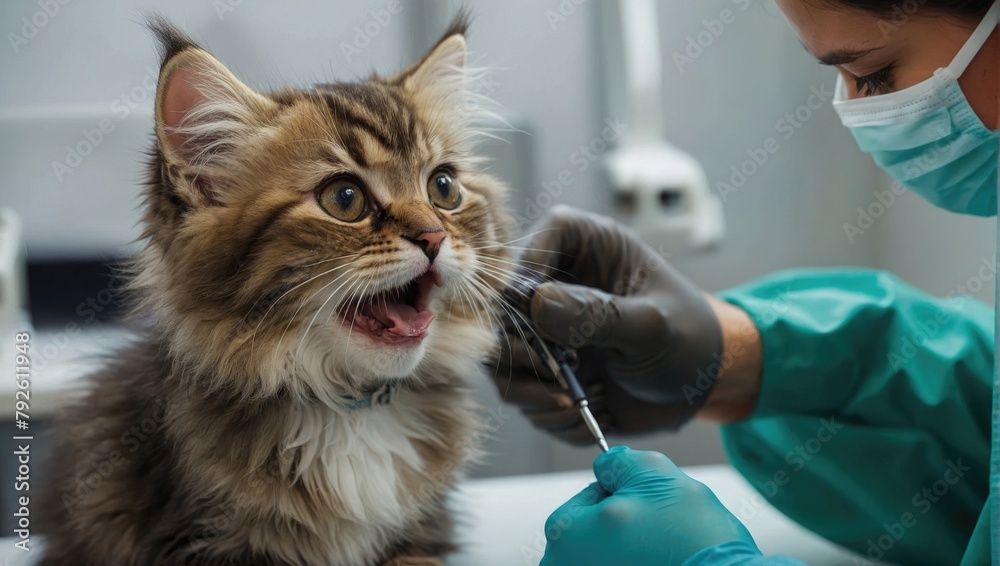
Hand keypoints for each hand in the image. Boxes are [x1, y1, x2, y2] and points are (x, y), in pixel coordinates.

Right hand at [494, 206, 759, 443]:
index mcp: (583, 247)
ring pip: (502, 359)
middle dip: (524, 352)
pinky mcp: (545, 371)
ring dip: (532, 392)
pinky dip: (549, 415)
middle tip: (557, 377)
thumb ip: (598, 314)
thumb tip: (538, 303)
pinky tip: (587, 416)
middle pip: (500, 312)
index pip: (530, 249)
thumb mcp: (653, 326)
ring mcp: (545, 331)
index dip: (524, 284)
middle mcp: (554, 285)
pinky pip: (522, 395)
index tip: (541, 321)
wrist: (704, 385)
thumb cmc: (690, 337)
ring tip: (574, 405)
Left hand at [540, 447, 761, 565]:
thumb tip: (607, 464)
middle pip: (599, 528)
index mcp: (565, 535)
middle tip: (660, 526)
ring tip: (666, 547)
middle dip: (630, 520)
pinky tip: (668, 562)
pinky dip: (646, 561)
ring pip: (617, 550)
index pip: (589, 495)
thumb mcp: (650, 472)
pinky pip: (629, 565)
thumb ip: (617, 461)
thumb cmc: (686, 535)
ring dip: (639, 543)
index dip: (623, 490)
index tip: (647, 503)